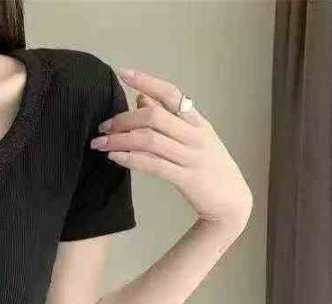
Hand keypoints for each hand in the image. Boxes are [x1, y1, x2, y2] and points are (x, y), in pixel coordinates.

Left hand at [91, 67, 252, 231]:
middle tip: (103, 126)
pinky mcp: (186, 178)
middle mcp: (195, 135)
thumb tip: (140, 99)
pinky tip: (115, 157)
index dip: (147, 80)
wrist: (231, 202)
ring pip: (150, 140)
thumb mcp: (193, 140)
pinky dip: (131, 159)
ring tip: (100, 143)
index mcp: (197, 122)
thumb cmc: (209, 169)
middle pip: (154, 117)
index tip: (123, 73)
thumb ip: (168, 119)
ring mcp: (191, 156)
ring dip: (120, 140)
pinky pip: (153, 165)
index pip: (171, 93)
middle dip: (123, 119)